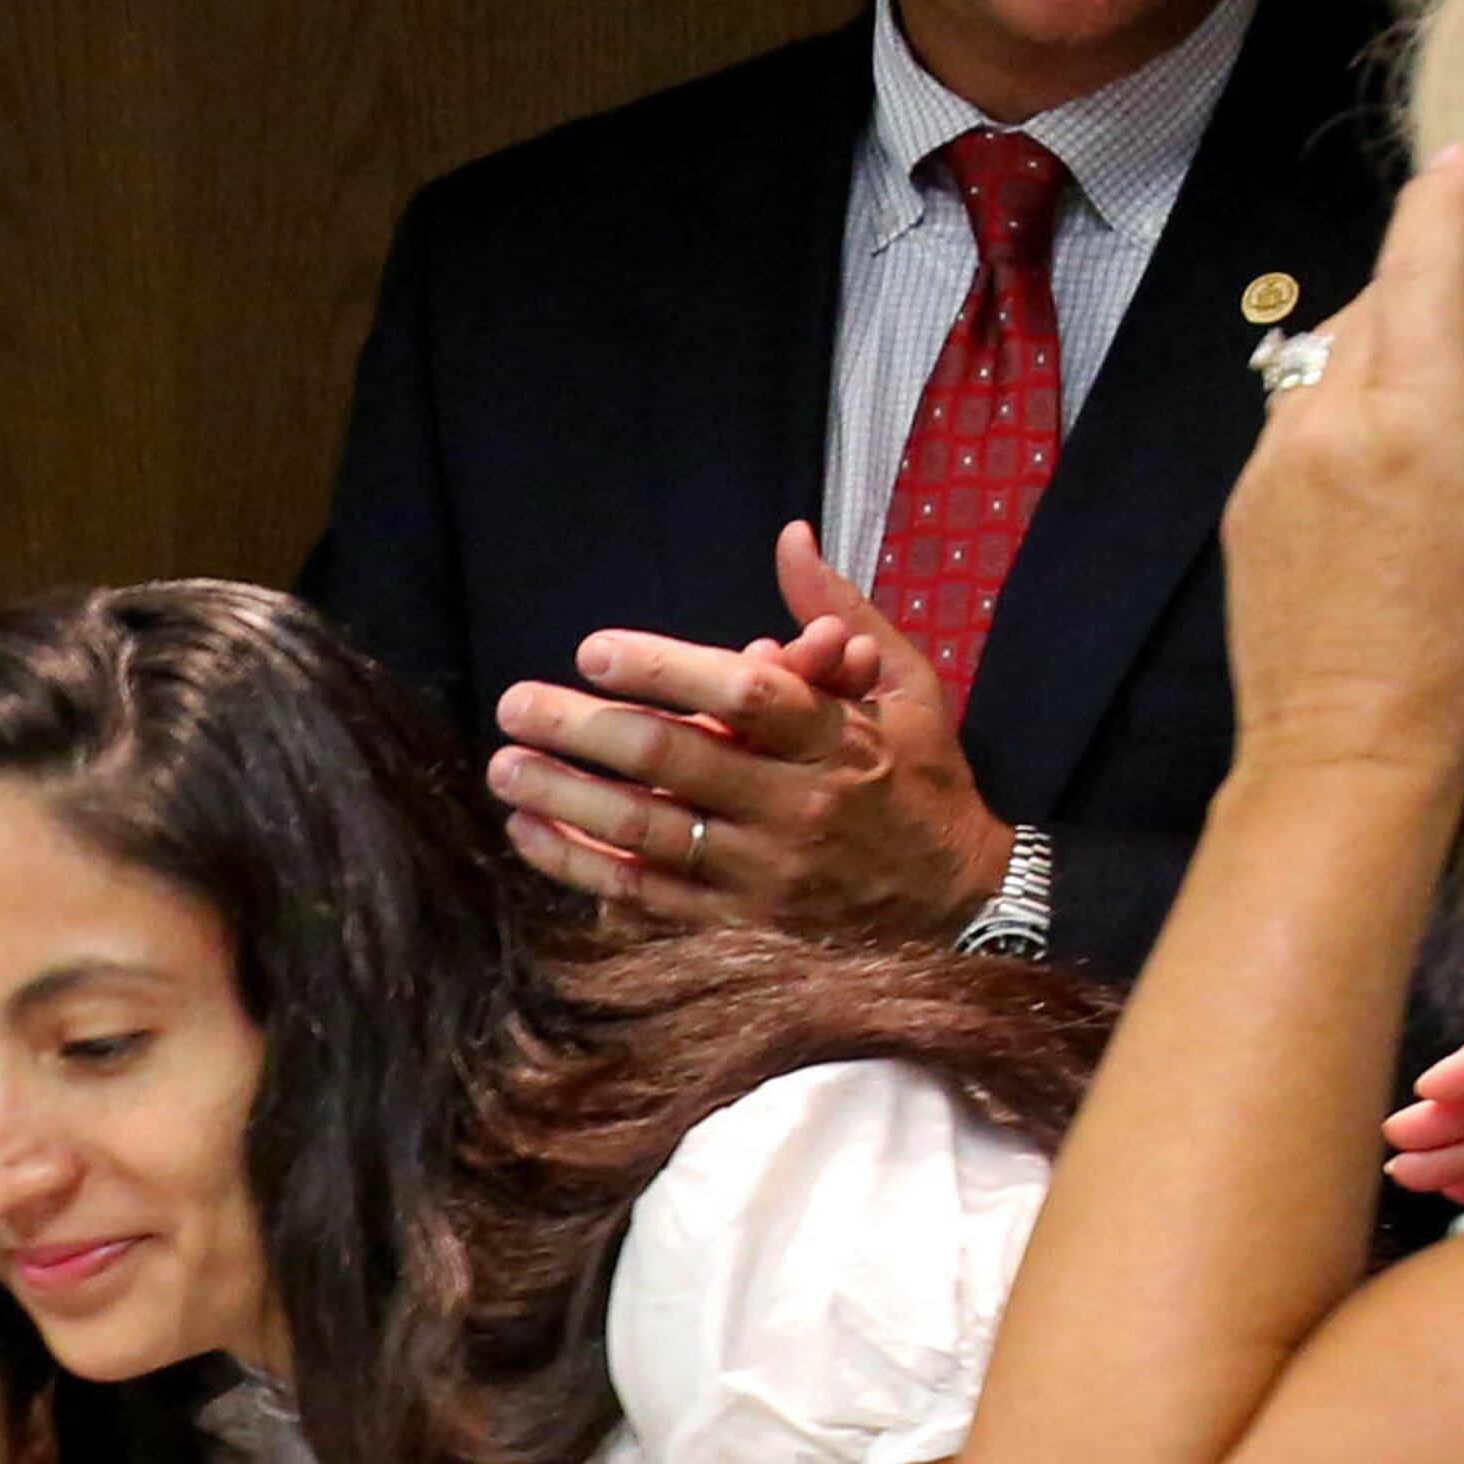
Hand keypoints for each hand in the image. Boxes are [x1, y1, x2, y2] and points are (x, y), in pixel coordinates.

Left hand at [488, 525, 1009, 937]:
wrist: (958, 903)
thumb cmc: (924, 779)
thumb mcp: (907, 688)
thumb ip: (841, 615)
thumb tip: (789, 538)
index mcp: (838, 738)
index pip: (747, 694)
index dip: (667, 669)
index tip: (595, 650)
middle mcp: (798, 805)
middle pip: (678, 761)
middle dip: (587, 731)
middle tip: (516, 704)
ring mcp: (766, 873)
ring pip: (650, 832)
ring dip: (567, 800)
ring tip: (505, 769)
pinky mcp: (744, 926)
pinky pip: (649, 896)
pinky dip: (584, 867)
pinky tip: (531, 835)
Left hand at [1222, 152, 1463, 793]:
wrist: (1339, 760)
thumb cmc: (1460, 667)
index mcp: (1407, 428)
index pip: (1423, 275)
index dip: (1444, 206)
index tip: (1462, 158)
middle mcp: (1322, 432)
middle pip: (1372, 308)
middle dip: (1427, 289)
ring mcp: (1270, 470)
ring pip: (1325, 361)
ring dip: (1381, 347)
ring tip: (1444, 399)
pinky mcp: (1244, 510)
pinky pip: (1293, 419)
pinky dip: (1340, 405)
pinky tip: (1387, 453)